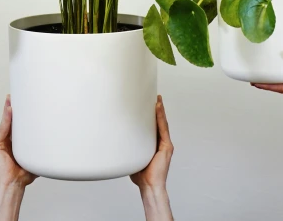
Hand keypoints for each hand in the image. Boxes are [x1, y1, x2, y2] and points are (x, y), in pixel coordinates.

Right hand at [0, 95, 36, 189]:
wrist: (15, 184)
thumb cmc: (25, 174)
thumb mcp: (36, 156)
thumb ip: (42, 149)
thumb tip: (58, 142)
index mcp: (17, 142)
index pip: (19, 125)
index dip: (21, 113)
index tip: (25, 101)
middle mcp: (8, 140)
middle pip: (11, 120)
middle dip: (13, 107)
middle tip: (16, 95)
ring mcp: (2, 142)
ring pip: (6, 122)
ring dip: (8, 109)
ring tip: (11, 99)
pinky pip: (3, 128)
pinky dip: (6, 119)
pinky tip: (10, 110)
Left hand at [131, 95, 173, 220]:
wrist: (149, 186)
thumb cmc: (141, 175)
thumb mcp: (133, 156)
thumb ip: (128, 147)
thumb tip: (115, 140)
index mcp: (154, 145)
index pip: (153, 127)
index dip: (152, 115)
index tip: (148, 104)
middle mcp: (161, 143)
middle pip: (159, 123)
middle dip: (157, 109)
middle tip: (154, 97)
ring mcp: (165, 144)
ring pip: (162, 123)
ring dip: (160, 110)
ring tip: (157, 99)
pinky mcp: (166, 146)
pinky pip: (163, 128)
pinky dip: (160, 117)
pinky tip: (158, 108)